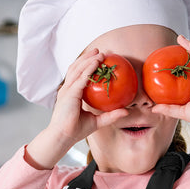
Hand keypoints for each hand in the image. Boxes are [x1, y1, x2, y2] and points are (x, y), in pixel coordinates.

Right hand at [26, 49, 128, 168]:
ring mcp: (67, 90)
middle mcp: (67, 90)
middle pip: (76, 68)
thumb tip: (126, 111)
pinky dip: (89, 68)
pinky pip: (81, 77)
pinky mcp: (69, 93)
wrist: (63, 137)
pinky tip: (97, 62)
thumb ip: (110, 116)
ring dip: (88, 59)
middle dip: (87, 58)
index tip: (99, 60)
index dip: (87, 66)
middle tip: (100, 51)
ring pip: (77, 69)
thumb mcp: (97, 121)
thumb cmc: (76, 131)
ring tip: (99, 53)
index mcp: (70, 95)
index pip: (78, 76)